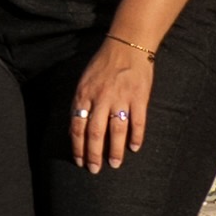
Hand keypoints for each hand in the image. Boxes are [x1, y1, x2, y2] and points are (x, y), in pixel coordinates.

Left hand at [68, 29, 160, 175]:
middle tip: (95, 170)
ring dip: (115, 150)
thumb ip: (81, 104)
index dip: (78, 147)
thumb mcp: (84, 81)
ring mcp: (121, 98)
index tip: (79, 161)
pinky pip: (138, 122)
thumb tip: (76, 130)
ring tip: (114, 164)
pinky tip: (135, 148)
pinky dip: (136, 136)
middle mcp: (101, 98)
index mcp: (84, 94)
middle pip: (95, 133)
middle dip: (93, 154)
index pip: (77, 126)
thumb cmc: (103, 64)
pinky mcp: (139, 97)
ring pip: (116, 131)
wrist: (127, 45)